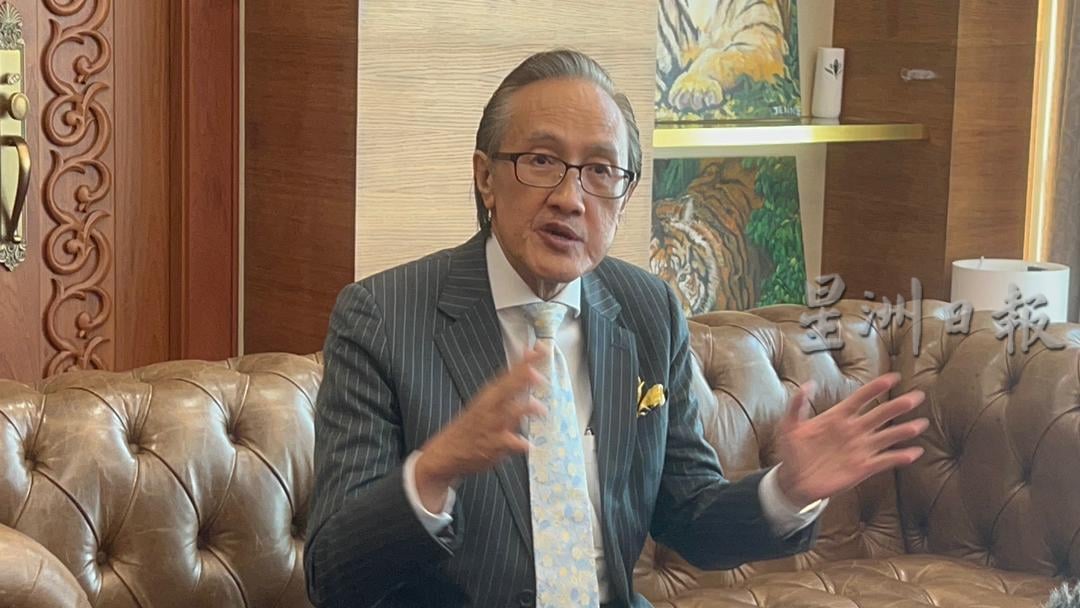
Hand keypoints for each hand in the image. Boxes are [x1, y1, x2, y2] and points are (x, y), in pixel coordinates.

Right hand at [414, 346, 546, 511]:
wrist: (447, 451)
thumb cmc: (471, 425)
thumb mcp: (487, 402)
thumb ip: (511, 389)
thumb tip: (532, 369)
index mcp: (490, 395)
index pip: (510, 374)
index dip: (526, 361)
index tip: (540, 349)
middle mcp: (491, 407)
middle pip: (509, 388)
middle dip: (523, 379)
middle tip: (537, 373)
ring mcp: (492, 426)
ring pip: (510, 414)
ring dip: (526, 410)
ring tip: (541, 409)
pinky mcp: (493, 446)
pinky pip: (510, 443)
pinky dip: (520, 443)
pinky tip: (527, 444)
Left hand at [775, 372, 928, 507]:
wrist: (793, 480)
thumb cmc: (792, 451)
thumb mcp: (789, 426)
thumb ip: (797, 405)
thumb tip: (807, 384)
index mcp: (837, 417)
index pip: (860, 398)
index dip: (875, 388)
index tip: (893, 377)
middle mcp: (853, 431)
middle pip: (880, 415)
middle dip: (898, 406)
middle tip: (917, 396)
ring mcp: (859, 449)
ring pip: (887, 436)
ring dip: (903, 431)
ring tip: (920, 424)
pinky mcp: (862, 468)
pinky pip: (884, 461)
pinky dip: (899, 457)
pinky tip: (914, 453)